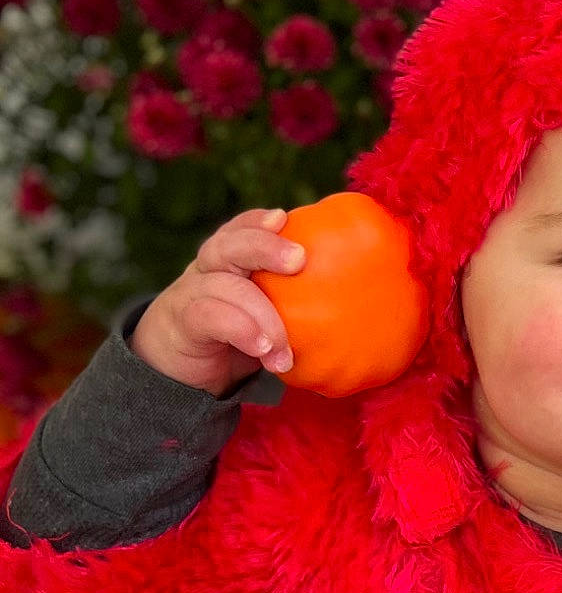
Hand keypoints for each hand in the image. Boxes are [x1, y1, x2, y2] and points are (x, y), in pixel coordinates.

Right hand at [129, 207, 305, 396]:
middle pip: (228, 245)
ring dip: (262, 313)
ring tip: (283, 345)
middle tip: (299, 259)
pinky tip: (264, 349)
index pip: (238, 230)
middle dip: (264, 246)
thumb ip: (290, 303)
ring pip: (223, 283)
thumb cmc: (231, 342)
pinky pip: (209, 316)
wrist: (174, 374)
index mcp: (226, 263)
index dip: (257, 221)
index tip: (283, 218)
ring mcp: (189, 294)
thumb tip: (355, 306)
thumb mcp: (261, 317)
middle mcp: (206, 271)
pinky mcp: (181, 323)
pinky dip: (241, 329)